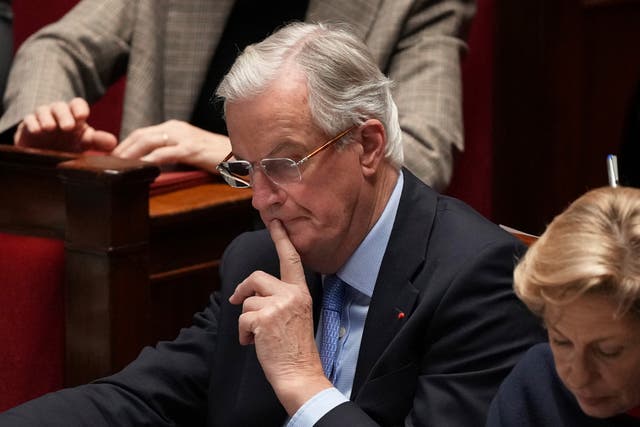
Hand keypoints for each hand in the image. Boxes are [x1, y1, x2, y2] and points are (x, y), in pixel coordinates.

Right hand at [14, 97, 116, 152]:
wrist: (46, 155)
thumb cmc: (69, 145)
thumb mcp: (84, 144)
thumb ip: (98, 141)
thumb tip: (113, 142)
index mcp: (74, 116)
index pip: (77, 104)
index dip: (79, 108)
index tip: (82, 116)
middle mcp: (58, 114)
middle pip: (60, 107)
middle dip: (64, 115)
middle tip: (68, 127)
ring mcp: (42, 119)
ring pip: (42, 111)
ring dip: (47, 118)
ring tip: (50, 128)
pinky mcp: (27, 127)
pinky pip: (28, 121)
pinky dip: (33, 124)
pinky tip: (37, 131)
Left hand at [111, 120, 230, 171]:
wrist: (239, 155)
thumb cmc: (215, 156)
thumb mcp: (189, 150)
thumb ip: (172, 152)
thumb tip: (152, 162)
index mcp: (175, 127)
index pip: (143, 132)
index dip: (125, 143)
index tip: (113, 156)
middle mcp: (176, 128)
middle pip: (141, 134)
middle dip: (123, 148)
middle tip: (109, 162)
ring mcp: (184, 137)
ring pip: (149, 141)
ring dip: (131, 153)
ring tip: (118, 165)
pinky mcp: (191, 149)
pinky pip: (165, 153)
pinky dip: (149, 160)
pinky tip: (140, 168)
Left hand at [229, 219, 331, 414]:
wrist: (300, 374)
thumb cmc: (295, 349)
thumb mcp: (295, 316)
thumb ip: (281, 299)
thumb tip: (252, 294)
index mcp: (301, 292)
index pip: (291, 260)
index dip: (281, 239)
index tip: (275, 221)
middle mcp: (291, 294)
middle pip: (257, 278)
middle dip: (243, 290)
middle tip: (236, 299)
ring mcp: (278, 305)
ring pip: (247, 302)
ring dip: (246, 321)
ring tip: (258, 337)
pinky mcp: (264, 318)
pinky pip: (242, 319)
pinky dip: (243, 334)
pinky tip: (254, 344)